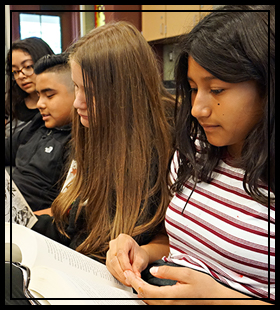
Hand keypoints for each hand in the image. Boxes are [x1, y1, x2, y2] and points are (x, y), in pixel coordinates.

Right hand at [106, 234, 148, 285]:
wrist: (137, 255)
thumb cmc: (139, 254)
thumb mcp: (142, 259)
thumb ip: (138, 266)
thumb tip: (135, 276)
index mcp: (123, 239)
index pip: (121, 253)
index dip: (125, 265)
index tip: (130, 274)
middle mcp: (114, 244)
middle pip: (114, 259)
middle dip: (121, 272)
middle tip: (129, 280)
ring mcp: (109, 251)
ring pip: (111, 264)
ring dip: (119, 275)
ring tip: (127, 281)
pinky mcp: (108, 259)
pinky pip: (110, 268)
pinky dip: (117, 275)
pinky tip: (123, 279)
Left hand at [124, 265, 253, 304]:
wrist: (215, 298)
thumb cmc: (204, 285)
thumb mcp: (187, 273)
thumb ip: (168, 272)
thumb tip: (152, 271)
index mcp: (170, 296)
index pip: (145, 291)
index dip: (134, 281)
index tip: (127, 272)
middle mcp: (168, 304)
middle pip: (144, 297)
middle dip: (134, 285)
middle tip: (127, 273)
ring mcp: (170, 306)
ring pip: (148, 301)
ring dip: (139, 290)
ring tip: (133, 277)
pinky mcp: (172, 305)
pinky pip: (155, 302)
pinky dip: (146, 294)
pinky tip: (145, 285)